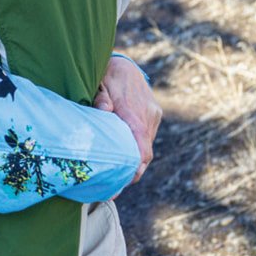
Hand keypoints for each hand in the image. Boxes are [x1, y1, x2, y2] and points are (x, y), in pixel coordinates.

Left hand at [96, 55, 160, 183]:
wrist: (126, 64)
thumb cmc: (108, 74)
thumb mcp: (101, 82)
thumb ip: (102, 98)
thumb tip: (103, 111)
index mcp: (134, 112)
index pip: (140, 144)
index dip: (137, 165)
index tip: (127, 181)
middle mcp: (148, 116)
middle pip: (145, 151)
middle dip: (133, 172)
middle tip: (113, 191)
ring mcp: (153, 117)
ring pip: (146, 146)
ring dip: (135, 162)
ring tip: (115, 180)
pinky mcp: (153, 116)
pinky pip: (146, 138)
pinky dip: (137, 149)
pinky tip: (124, 160)